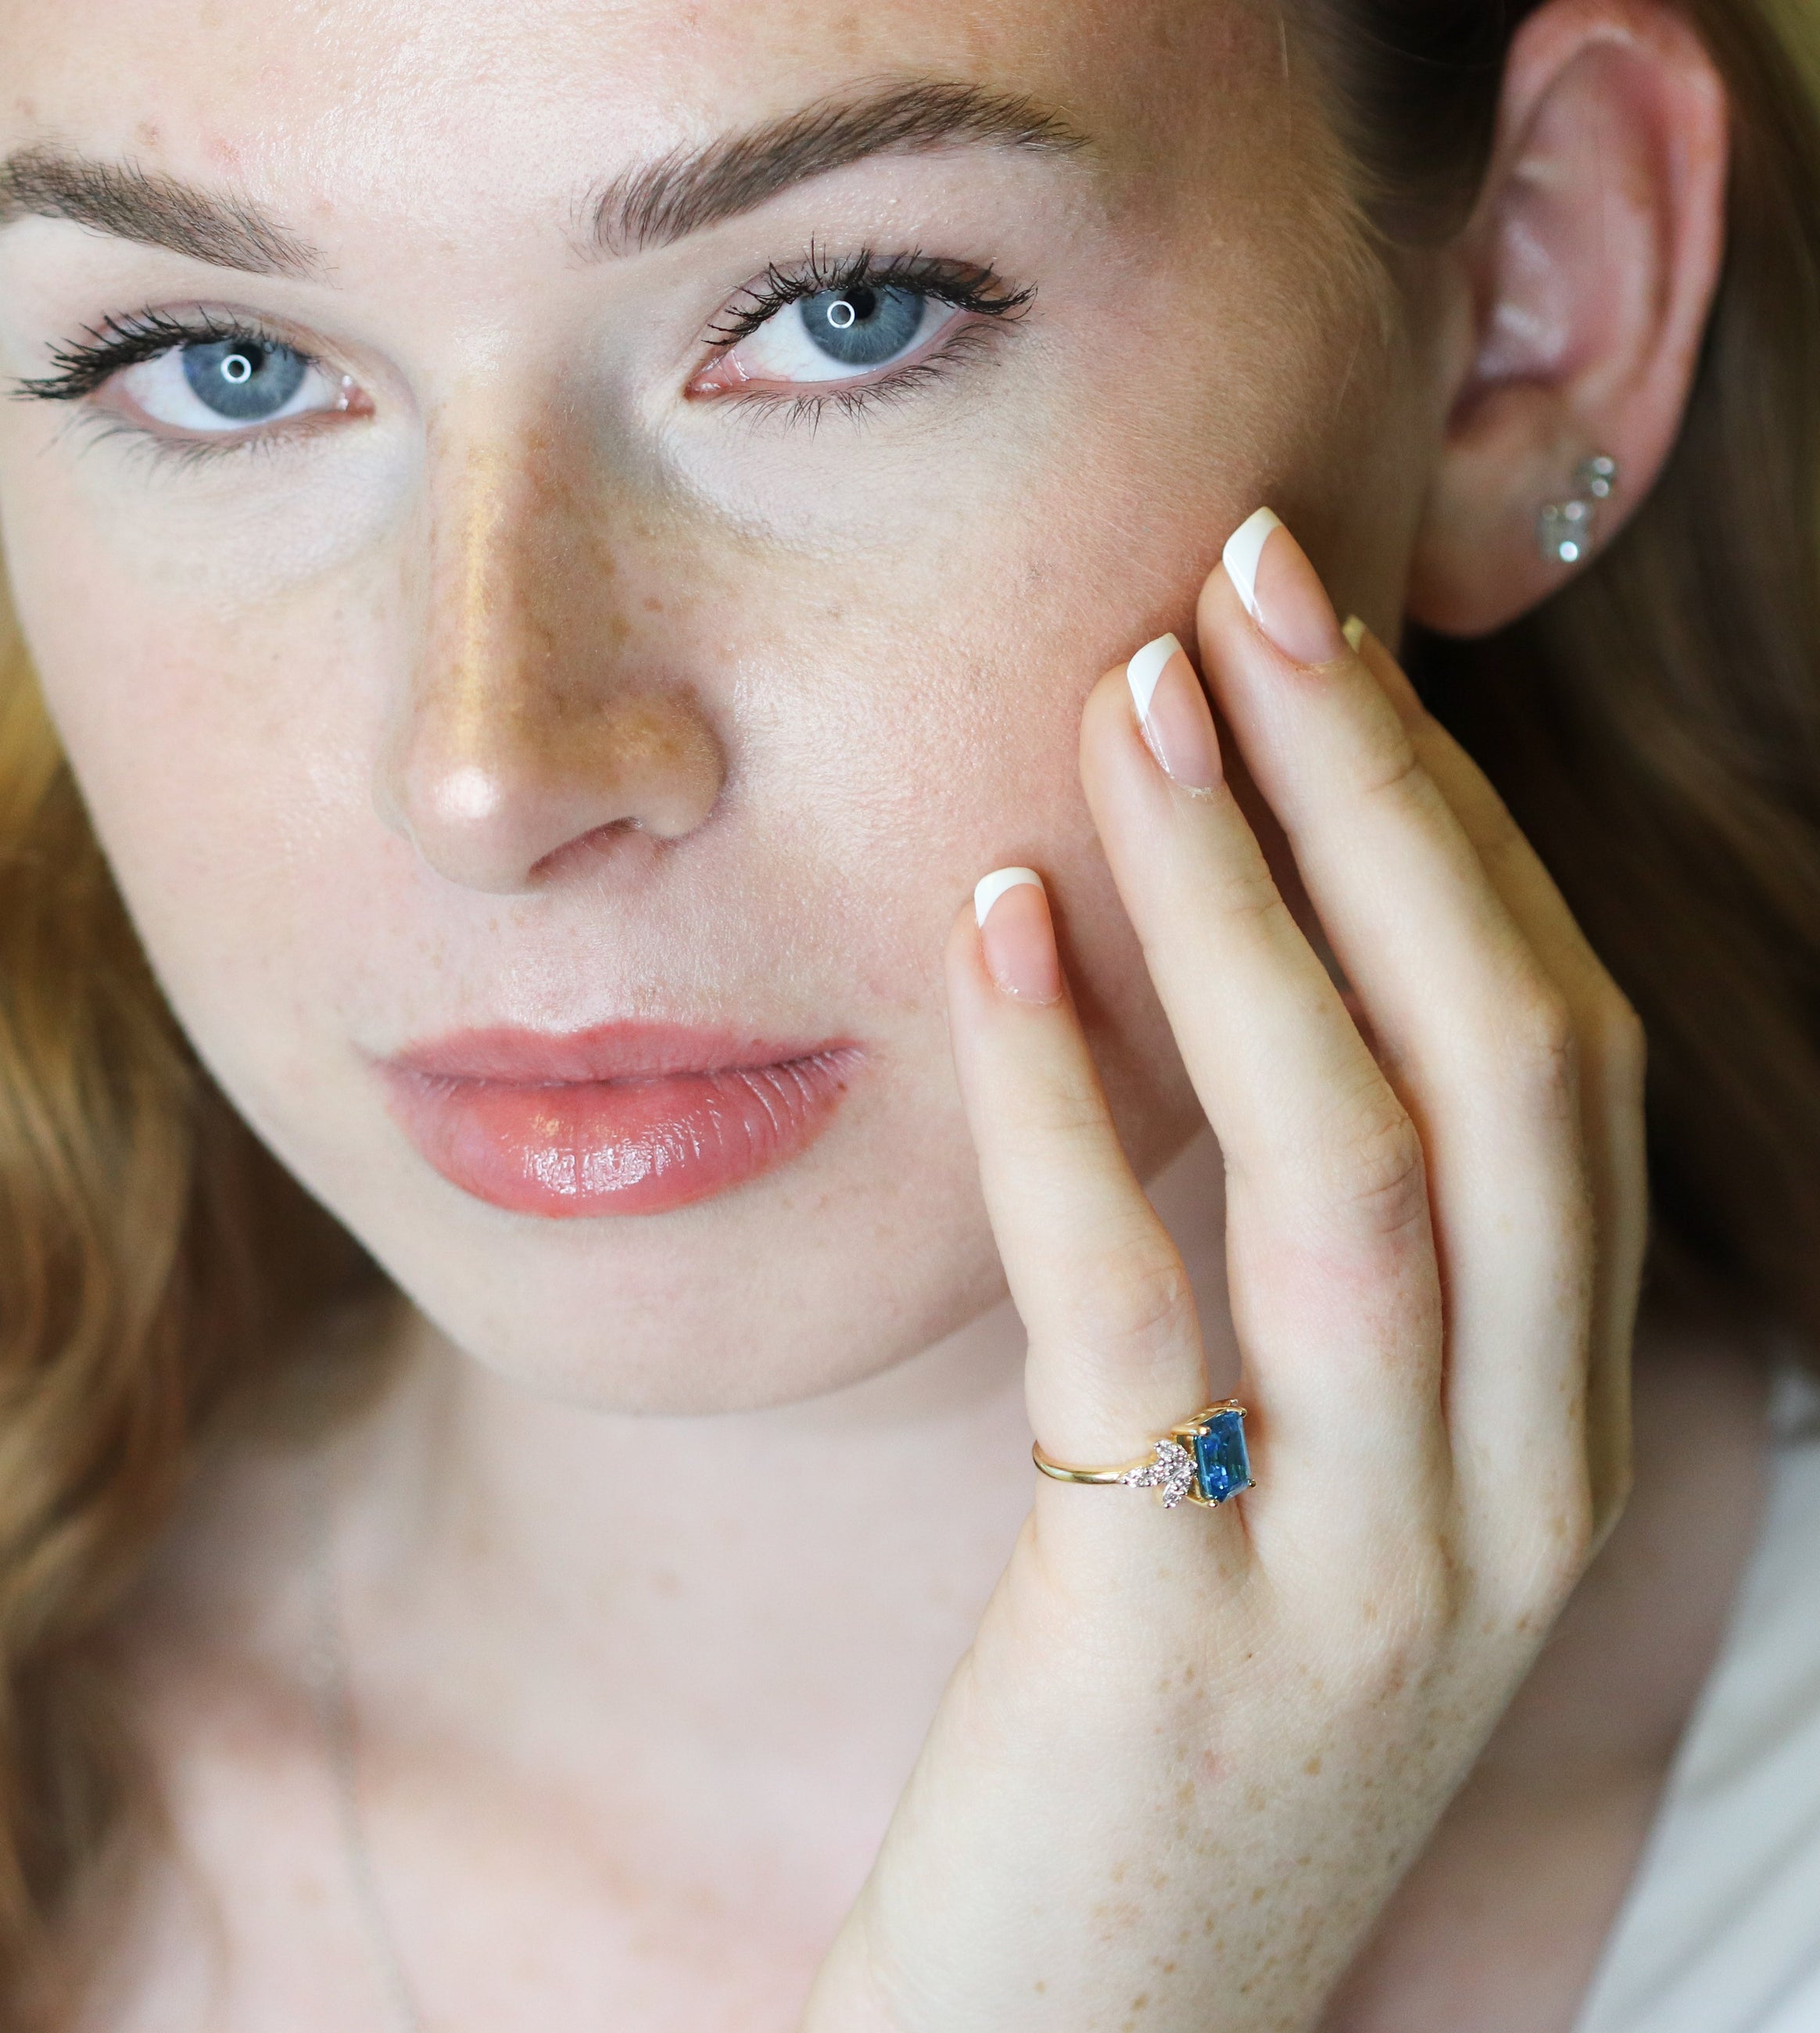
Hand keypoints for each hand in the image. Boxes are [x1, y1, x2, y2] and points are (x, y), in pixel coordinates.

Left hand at [802, 511, 1647, 2032]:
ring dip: (1246, 903)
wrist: (1089, 2031)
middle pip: (1494, 1067)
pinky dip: (1063, 1094)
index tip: (1331, 652)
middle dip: (1383, 805)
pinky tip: (993, 926)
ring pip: (1351, 1163)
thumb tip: (1241, 984)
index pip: (1554, 1066)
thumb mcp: (1307, 1481)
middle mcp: (1510, 1481)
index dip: (1457, 837)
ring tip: (1132, 700)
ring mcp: (1364, 1565)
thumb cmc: (1180, 1711)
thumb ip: (1319, 1278)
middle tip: (1251, 586)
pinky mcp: (1173, 1628)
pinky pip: (1128, 1305)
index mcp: (1552, 1422)